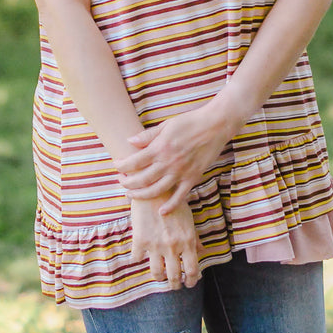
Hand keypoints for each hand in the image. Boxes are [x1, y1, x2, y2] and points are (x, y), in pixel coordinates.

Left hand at [118, 103, 234, 212]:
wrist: (215, 125)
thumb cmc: (190, 122)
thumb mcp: (166, 125)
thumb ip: (148, 136)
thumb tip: (129, 141)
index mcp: (159, 148)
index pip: (134, 161)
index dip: (122, 166)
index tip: (117, 166)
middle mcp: (168, 163)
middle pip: (142, 179)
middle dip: (128, 183)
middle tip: (122, 182)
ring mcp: (180, 172)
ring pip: (156, 191)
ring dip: (141, 195)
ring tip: (132, 195)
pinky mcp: (193, 178)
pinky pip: (180, 196)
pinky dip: (170, 206)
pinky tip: (161, 211)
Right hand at [129, 197, 199, 289]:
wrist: (154, 188)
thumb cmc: (174, 203)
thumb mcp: (189, 220)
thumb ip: (195, 238)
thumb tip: (202, 251)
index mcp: (188, 242)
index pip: (192, 270)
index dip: (192, 281)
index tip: (189, 283)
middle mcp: (173, 246)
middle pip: (174, 277)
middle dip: (175, 285)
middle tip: (174, 286)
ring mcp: (155, 245)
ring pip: (156, 273)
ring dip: (159, 278)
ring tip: (160, 277)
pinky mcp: (140, 240)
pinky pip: (137, 258)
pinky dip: (138, 259)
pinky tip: (140, 257)